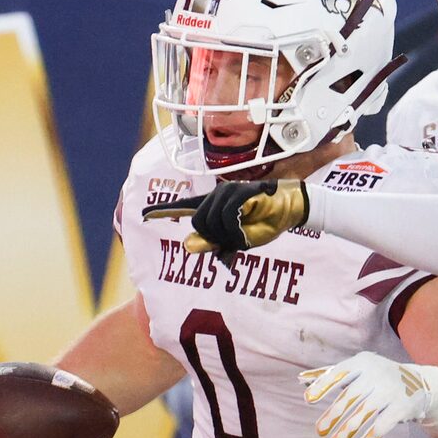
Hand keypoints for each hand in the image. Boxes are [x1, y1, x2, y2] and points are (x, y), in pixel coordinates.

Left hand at [144, 180, 310, 268]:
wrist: (292, 208)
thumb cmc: (267, 222)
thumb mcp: (238, 239)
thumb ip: (213, 242)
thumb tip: (187, 245)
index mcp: (214, 206)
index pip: (184, 206)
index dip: (163, 211)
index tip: (144, 215)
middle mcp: (217, 195)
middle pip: (199, 224)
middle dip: (217, 238)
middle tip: (239, 239)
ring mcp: (227, 191)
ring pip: (212, 222)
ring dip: (231, 236)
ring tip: (249, 230)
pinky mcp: (239, 192)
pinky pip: (228, 218)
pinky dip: (238, 230)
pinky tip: (251, 222)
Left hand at [301, 350, 437, 437]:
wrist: (420, 383)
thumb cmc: (378, 377)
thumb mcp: (357, 370)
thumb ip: (331, 374)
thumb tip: (301, 380)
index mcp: (362, 363)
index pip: (339, 373)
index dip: (323, 386)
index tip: (308, 400)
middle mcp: (376, 374)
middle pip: (351, 396)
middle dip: (334, 415)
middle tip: (320, 432)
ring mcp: (391, 390)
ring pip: (366, 411)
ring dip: (350, 428)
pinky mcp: (403, 406)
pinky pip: (384, 423)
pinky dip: (372, 436)